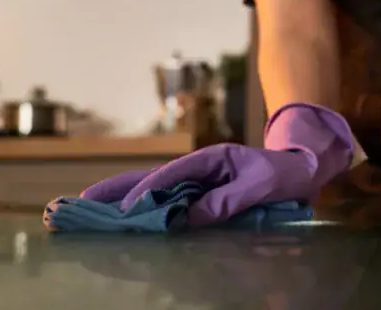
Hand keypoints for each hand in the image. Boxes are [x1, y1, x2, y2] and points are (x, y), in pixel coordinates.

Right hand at [80, 104, 353, 226]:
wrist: (301, 169)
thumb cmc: (283, 173)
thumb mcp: (260, 183)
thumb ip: (228, 199)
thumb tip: (190, 218)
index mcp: (210, 158)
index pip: (171, 176)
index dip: (147, 193)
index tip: (129, 212)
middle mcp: (197, 168)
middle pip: (149, 180)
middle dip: (115, 193)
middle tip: (79, 205)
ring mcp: (197, 181)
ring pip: (152, 192)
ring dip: (121, 201)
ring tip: (87, 212)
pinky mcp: (201, 195)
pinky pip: (167, 203)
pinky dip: (144, 211)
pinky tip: (125, 221)